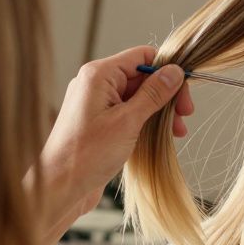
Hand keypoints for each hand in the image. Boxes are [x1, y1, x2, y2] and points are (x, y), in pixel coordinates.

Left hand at [34, 46, 193, 244]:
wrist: (59, 187)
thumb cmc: (86, 155)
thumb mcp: (128, 121)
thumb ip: (153, 94)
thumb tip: (174, 72)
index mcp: (98, 75)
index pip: (142, 57)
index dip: (167, 71)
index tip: (184, 93)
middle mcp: (96, 85)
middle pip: (141, 77)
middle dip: (165, 95)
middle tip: (184, 116)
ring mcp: (96, 104)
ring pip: (137, 97)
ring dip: (158, 111)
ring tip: (176, 132)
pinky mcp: (99, 123)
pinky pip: (128, 113)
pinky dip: (145, 122)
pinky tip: (159, 137)